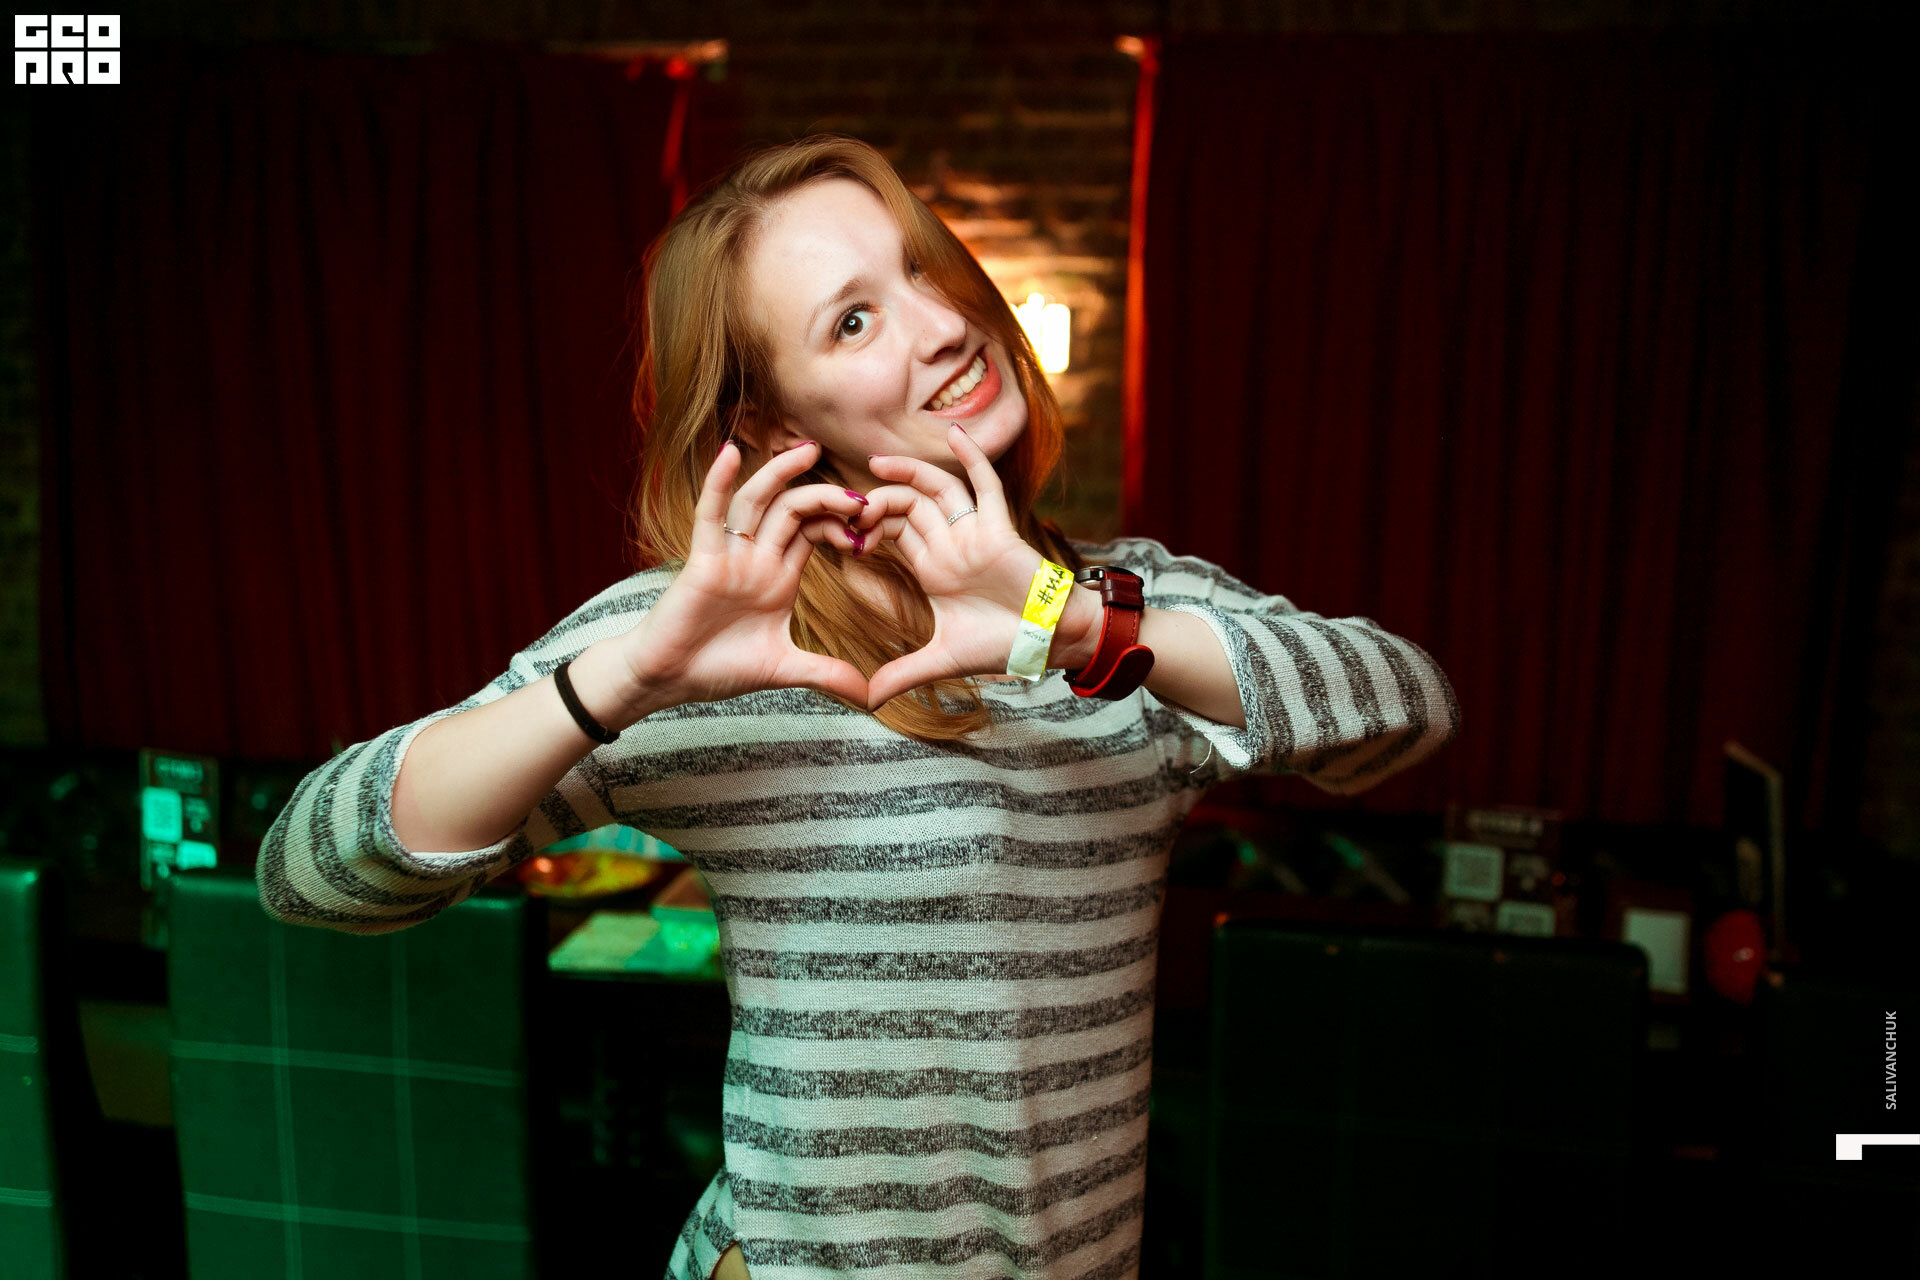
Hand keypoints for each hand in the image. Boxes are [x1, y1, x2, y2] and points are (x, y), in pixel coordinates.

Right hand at [616, 439, 872, 708]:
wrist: (669, 680)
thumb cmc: (718, 668)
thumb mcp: (784, 669)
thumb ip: (826, 674)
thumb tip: (870, 696)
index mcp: (778, 576)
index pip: (815, 532)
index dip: (843, 524)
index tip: (874, 527)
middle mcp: (756, 558)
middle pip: (793, 510)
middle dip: (827, 498)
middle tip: (862, 496)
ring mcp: (728, 556)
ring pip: (757, 502)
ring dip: (781, 474)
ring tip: (809, 451)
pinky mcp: (700, 561)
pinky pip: (708, 515)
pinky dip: (717, 483)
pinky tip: (731, 454)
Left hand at [852, 422, 1090, 708]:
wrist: (1051, 642)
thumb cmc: (1004, 644)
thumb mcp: (943, 660)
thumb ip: (903, 674)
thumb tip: (865, 700)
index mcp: (934, 568)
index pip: (892, 533)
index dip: (864, 528)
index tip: (836, 533)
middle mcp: (951, 544)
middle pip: (908, 506)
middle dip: (877, 503)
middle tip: (847, 507)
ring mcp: (975, 533)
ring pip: (937, 490)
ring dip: (908, 474)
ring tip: (875, 464)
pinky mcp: (1001, 530)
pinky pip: (986, 486)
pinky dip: (973, 458)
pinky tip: (953, 433)